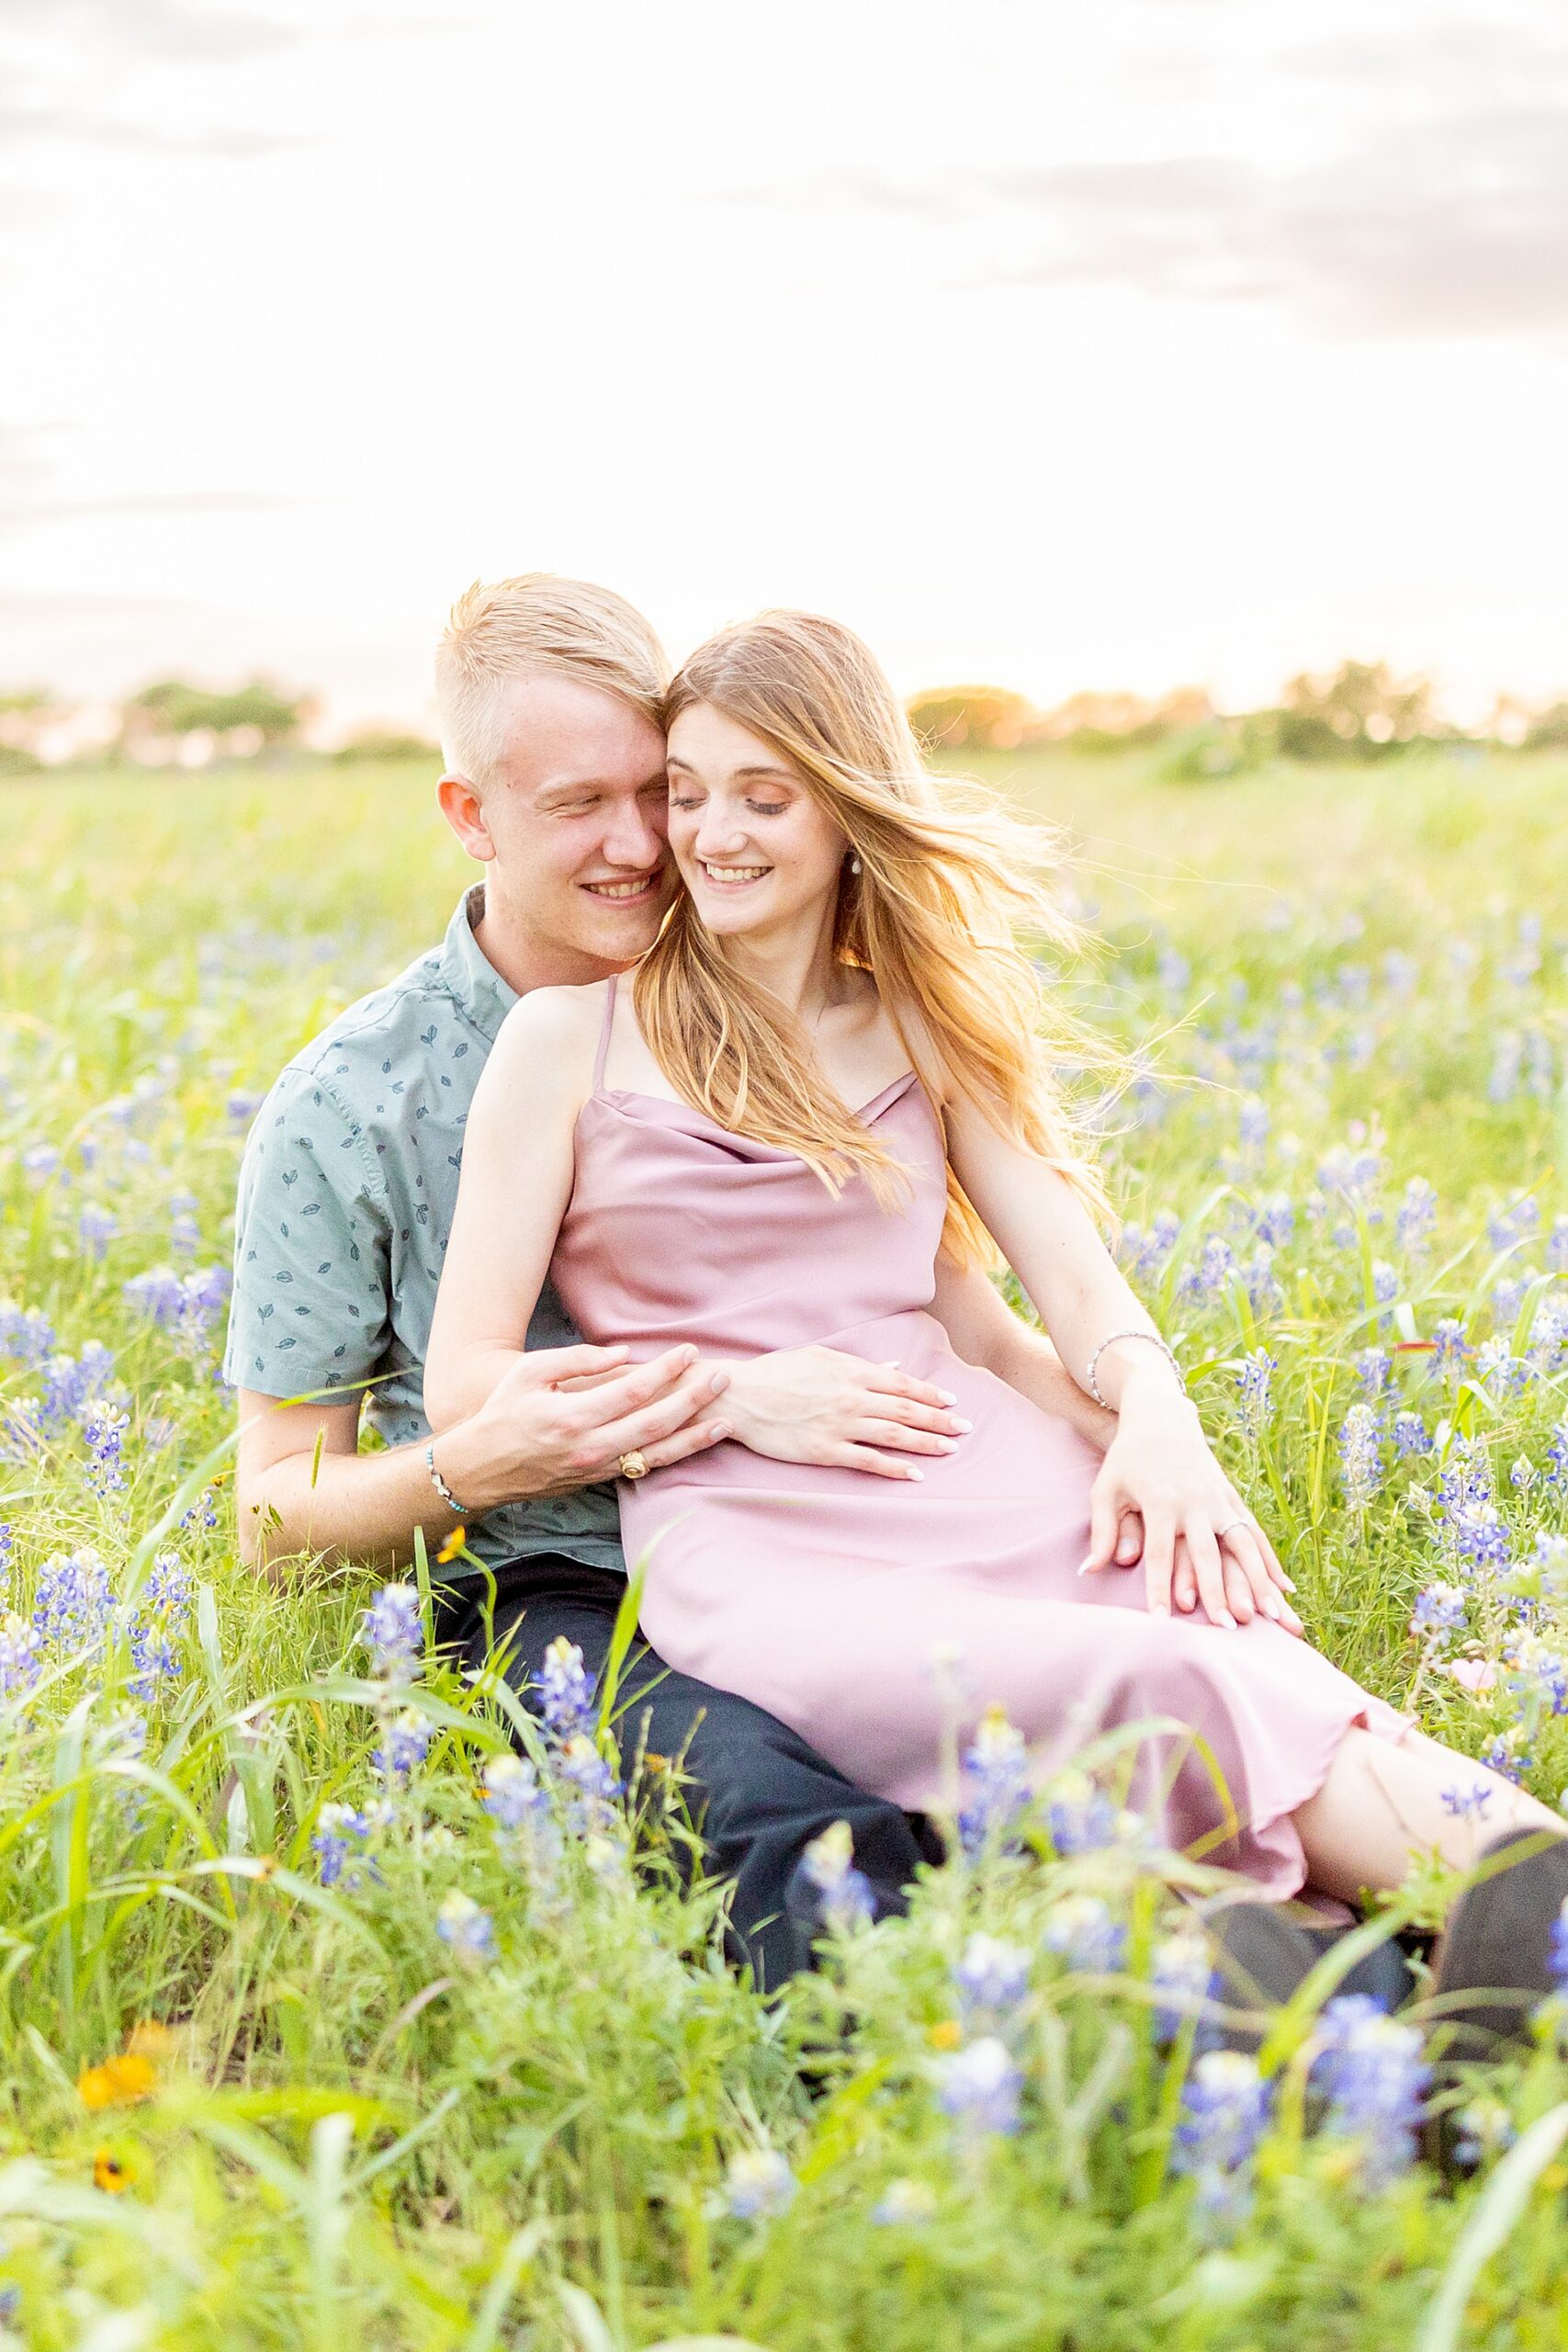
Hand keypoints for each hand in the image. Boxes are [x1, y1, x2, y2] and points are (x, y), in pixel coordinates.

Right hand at [439, 1343, 730, 1507]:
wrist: (483, 1468)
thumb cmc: (504, 1411)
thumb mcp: (530, 1372)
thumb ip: (578, 1360)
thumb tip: (625, 1354)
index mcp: (571, 1416)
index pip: (632, 1390)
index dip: (665, 1370)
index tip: (689, 1351)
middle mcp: (589, 1447)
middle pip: (655, 1422)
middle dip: (693, 1399)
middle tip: (722, 1377)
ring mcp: (597, 1468)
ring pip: (657, 1452)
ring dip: (695, 1435)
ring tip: (727, 1418)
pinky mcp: (600, 1480)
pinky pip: (646, 1468)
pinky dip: (676, 1455)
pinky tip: (698, 1442)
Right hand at [717, 1345, 970, 1479]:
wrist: (741, 1397)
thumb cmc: (778, 1373)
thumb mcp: (821, 1357)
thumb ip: (859, 1365)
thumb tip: (893, 1368)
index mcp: (852, 1371)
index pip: (903, 1384)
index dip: (931, 1393)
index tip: (951, 1401)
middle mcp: (852, 1398)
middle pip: (907, 1410)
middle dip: (940, 1419)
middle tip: (965, 1428)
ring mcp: (840, 1425)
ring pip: (894, 1435)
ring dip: (926, 1443)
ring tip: (950, 1449)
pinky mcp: (826, 1451)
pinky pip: (868, 1461)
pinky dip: (894, 1468)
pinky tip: (914, 1474)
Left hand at [1077, 1379, 1300, 1632]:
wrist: (1162, 1417)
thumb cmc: (1127, 1459)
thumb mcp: (1106, 1489)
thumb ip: (1101, 1531)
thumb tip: (1088, 1571)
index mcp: (1160, 1501)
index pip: (1159, 1553)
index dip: (1159, 1588)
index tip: (1160, 1621)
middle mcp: (1194, 1502)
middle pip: (1207, 1554)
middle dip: (1217, 1592)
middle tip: (1225, 1628)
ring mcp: (1218, 1499)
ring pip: (1242, 1545)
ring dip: (1257, 1581)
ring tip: (1271, 1617)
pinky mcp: (1232, 1498)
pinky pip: (1255, 1534)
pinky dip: (1270, 1562)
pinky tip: (1284, 1589)